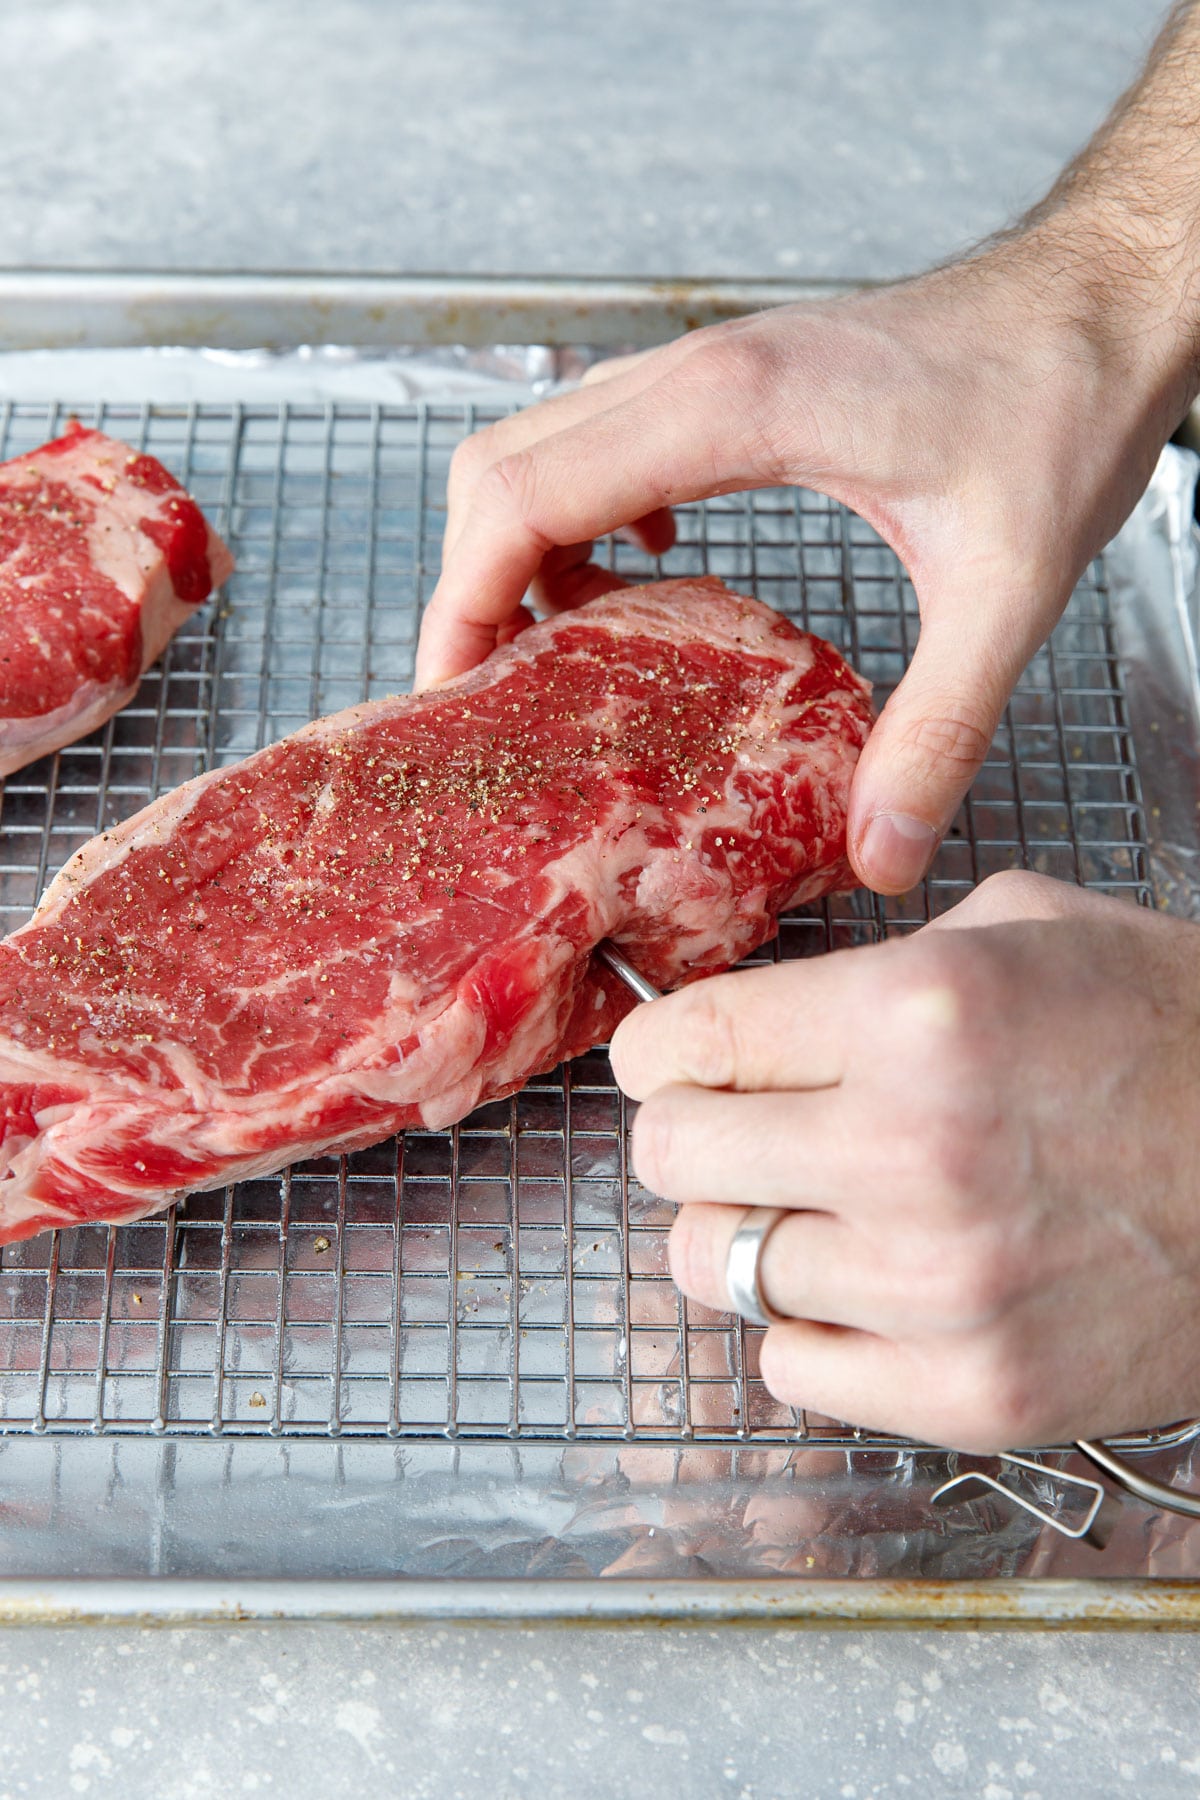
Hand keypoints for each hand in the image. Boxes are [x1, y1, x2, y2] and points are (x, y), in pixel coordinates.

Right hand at [416, 234, 1193, 892]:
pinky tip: (646, 573)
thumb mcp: (1010, 585)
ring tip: (556, 654)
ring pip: (544, 445)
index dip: (462, 598)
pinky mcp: (736, 380)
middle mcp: (700, 372)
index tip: (452, 692)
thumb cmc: (1058, 399)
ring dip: (520, 545)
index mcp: (734, 406)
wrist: (1101, 296)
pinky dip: (584, 513)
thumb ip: (938, 727)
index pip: (524, 492)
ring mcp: (711, 367)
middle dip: (469, 582)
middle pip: (502, 465)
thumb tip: (882, 852)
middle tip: (490, 696)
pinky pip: (605, 439)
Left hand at [608, 872, 1199, 1450]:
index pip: (683, 1044)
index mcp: (918, 1015)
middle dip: (690, 1137)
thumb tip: (758, 1016)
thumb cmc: (1176, 1039)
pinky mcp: (975, 1392)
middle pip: (668, 1159)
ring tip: (826, 1207)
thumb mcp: (1030, 930)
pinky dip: (810, 1326)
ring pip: (717, 1268)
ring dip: (754, 1231)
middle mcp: (913, 1152)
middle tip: (739, 1131)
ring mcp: (940, 1288)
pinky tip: (871, 1285)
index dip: (661, 1052)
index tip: (675, 1064)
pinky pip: (789, 1369)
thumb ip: (876, 963)